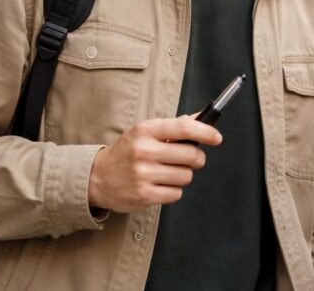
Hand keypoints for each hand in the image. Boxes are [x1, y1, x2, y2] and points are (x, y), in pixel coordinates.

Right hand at [88, 115, 221, 212]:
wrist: (97, 177)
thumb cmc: (128, 152)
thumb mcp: (146, 132)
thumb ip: (175, 126)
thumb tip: (203, 118)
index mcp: (146, 130)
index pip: (184, 127)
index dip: (206, 132)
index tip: (216, 137)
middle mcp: (144, 151)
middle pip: (191, 155)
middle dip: (196, 158)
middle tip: (189, 159)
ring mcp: (143, 174)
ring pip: (186, 176)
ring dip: (182, 175)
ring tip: (166, 172)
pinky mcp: (144, 195)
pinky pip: (176, 193)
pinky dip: (173, 190)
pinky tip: (159, 184)